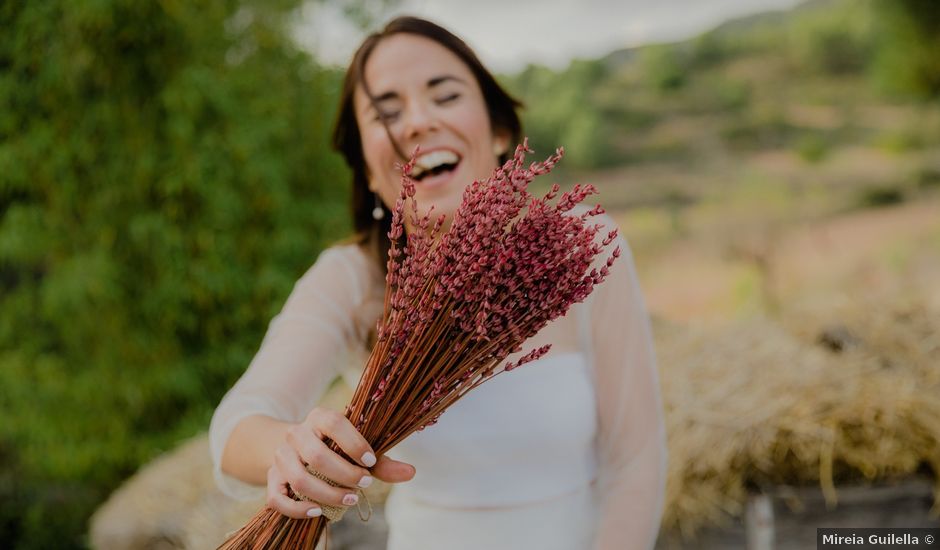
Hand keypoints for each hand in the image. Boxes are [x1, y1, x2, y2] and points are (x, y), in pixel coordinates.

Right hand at [265, 406, 415, 518]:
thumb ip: (382, 461)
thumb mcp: (356, 448)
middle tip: (365, 484)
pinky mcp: (272, 478)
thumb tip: (410, 472)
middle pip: (317, 456)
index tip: (371, 460)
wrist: (295, 448)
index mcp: (319, 417)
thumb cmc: (334, 448)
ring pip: (300, 479)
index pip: (335, 423)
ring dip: (328, 494)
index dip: (355, 443)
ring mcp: (281, 456)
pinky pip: (278, 498)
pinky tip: (318, 511)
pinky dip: (297, 508)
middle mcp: (297, 434)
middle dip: (345, 474)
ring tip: (351, 499)